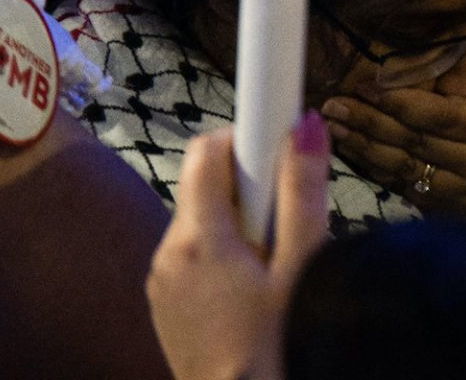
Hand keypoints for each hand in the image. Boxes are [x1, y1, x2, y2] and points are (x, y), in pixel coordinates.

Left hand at [146, 115, 329, 379]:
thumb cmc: (276, 343)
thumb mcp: (302, 265)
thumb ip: (303, 191)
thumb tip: (305, 123)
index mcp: (198, 236)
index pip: (209, 148)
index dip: (248, 136)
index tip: (280, 141)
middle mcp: (167, 250)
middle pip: (207, 182)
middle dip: (251, 186)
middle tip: (289, 224)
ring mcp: (160, 277)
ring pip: (202, 218)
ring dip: (239, 222)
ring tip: (274, 265)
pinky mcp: (163, 298)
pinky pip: (193, 251)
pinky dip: (223, 251)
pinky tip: (251, 288)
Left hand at [321, 45, 465, 216]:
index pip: (446, 116)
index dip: (403, 101)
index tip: (367, 84)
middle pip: (418, 141)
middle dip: (371, 121)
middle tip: (333, 103)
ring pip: (406, 167)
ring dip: (364, 147)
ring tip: (332, 124)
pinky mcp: (451, 209)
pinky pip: (405, 187)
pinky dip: (374, 169)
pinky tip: (350, 150)